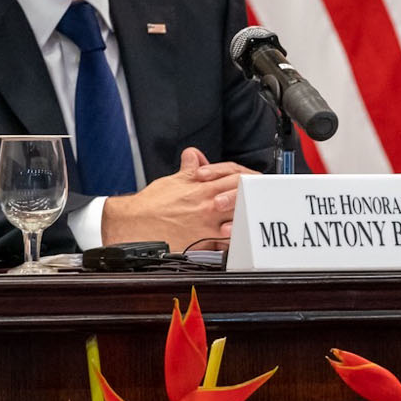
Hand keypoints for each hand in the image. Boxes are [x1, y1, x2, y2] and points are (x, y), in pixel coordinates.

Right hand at [100, 147, 257, 251]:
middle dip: (257, 197)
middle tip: (268, 199)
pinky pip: (226, 245)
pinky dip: (237, 243)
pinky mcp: (201, 244)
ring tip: (263, 219)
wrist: (131, 225)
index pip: (235, 177)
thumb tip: (194, 155)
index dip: (250, 178)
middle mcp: (207, 206)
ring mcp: (206, 226)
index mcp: (202, 188)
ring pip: (239, 221)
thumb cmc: (150, 205)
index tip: (258, 182)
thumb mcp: (172, 180)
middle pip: (243, 197)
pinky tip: (246, 242)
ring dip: (251, 219)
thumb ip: (189, 168)